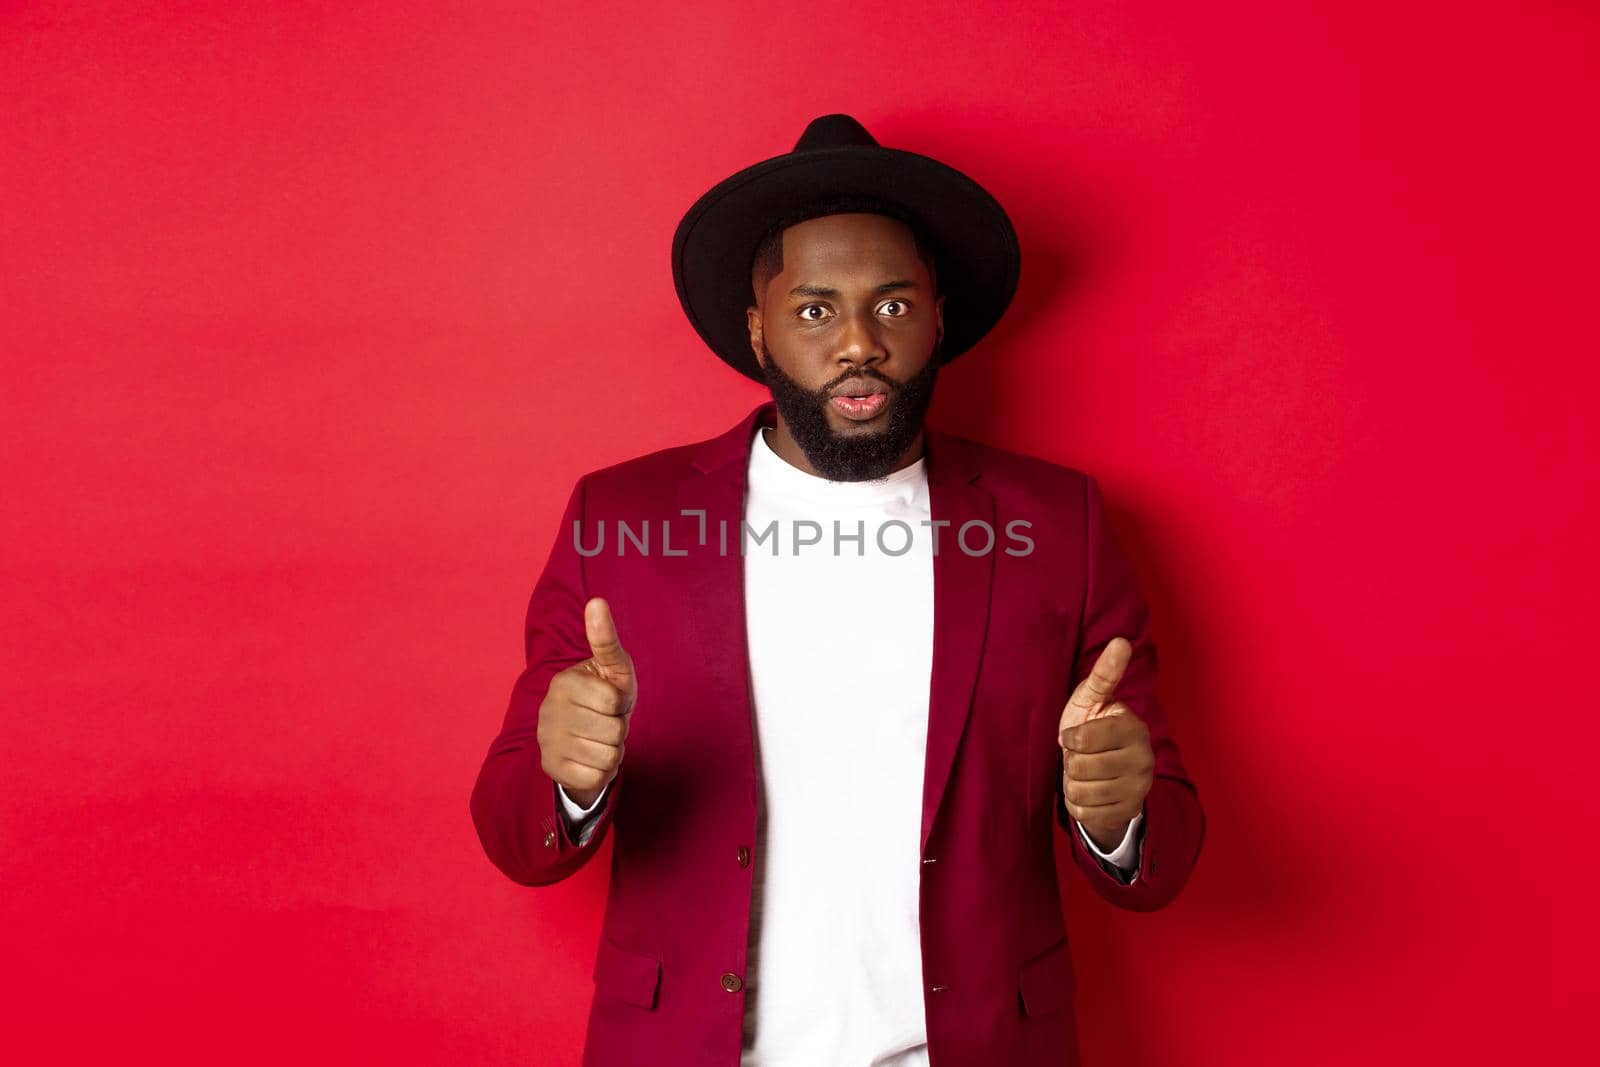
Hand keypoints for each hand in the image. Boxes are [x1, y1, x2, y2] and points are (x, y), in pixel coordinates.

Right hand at [537, 597, 636, 807]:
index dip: (620, 703)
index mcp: (563, 683)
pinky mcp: (552, 769)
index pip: (614, 701)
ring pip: (609, 757)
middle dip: (619, 729)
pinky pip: (598, 778)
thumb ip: (606, 638)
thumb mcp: (612, 669)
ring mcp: (547, 742)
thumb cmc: (604, 697)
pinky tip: (591, 758)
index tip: (609, 701)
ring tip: (599, 740)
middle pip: (614, 731)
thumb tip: (597, 601)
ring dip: (613, 750)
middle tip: (605, 722)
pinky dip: (603, 772)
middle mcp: (548, 712)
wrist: (583, 737)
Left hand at [1058, 637, 1153, 850]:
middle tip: (1081, 756)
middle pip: (1080, 767)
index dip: (1070, 739)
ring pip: (1080, 792)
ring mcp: (1139, 788)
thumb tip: (1121, 641)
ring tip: (1084, 772)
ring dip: (1073, 783)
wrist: (1103, 770)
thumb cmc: (1093, 726)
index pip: (1084, 739)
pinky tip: (1089, 791)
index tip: (1073, 736)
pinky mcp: (1129, 812)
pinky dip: (1077, 803)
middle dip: (1071, 762)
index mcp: (1134, 728)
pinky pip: (1084, 813)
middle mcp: (1144, 759)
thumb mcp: (1093, 698)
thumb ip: (1105, 673)